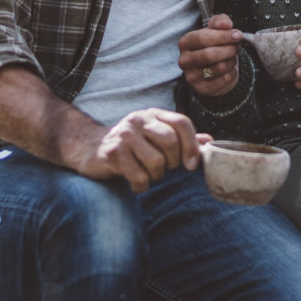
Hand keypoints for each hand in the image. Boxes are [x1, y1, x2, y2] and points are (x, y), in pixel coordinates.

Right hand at [67, 108, 208, 191]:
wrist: (90, 148)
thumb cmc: (131, 146)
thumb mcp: (156, 137)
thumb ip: (182, 139)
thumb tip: (209, 142)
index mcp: (153, 114)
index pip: (182, 123)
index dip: (192, 145)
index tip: (191, 166)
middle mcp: (139, 120)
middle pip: (170, 143)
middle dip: (172, 164)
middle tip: (162, 169)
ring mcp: (124, 135)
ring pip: (156, 162)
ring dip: (155, 176)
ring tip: (146, 174)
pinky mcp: (112, 153)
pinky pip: (139, 176)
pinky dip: (141, 186)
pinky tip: (134, 182)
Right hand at [178, 14, 242, 96]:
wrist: (214, 67)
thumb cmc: (214, 45)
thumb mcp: (216, 29)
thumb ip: (220, 21)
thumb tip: (226, 24)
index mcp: (185, 43)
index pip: (202, 38)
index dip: (223, 36)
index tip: (237, 35)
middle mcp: (184, 60)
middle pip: (209, 54)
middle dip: (229, 49)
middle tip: (237, 47)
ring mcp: (191, 76)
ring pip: (218, 68)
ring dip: (231, 60)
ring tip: (233, 56)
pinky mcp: (202, 89)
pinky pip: (223, 80)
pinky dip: (232, 73)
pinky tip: (231, 68)